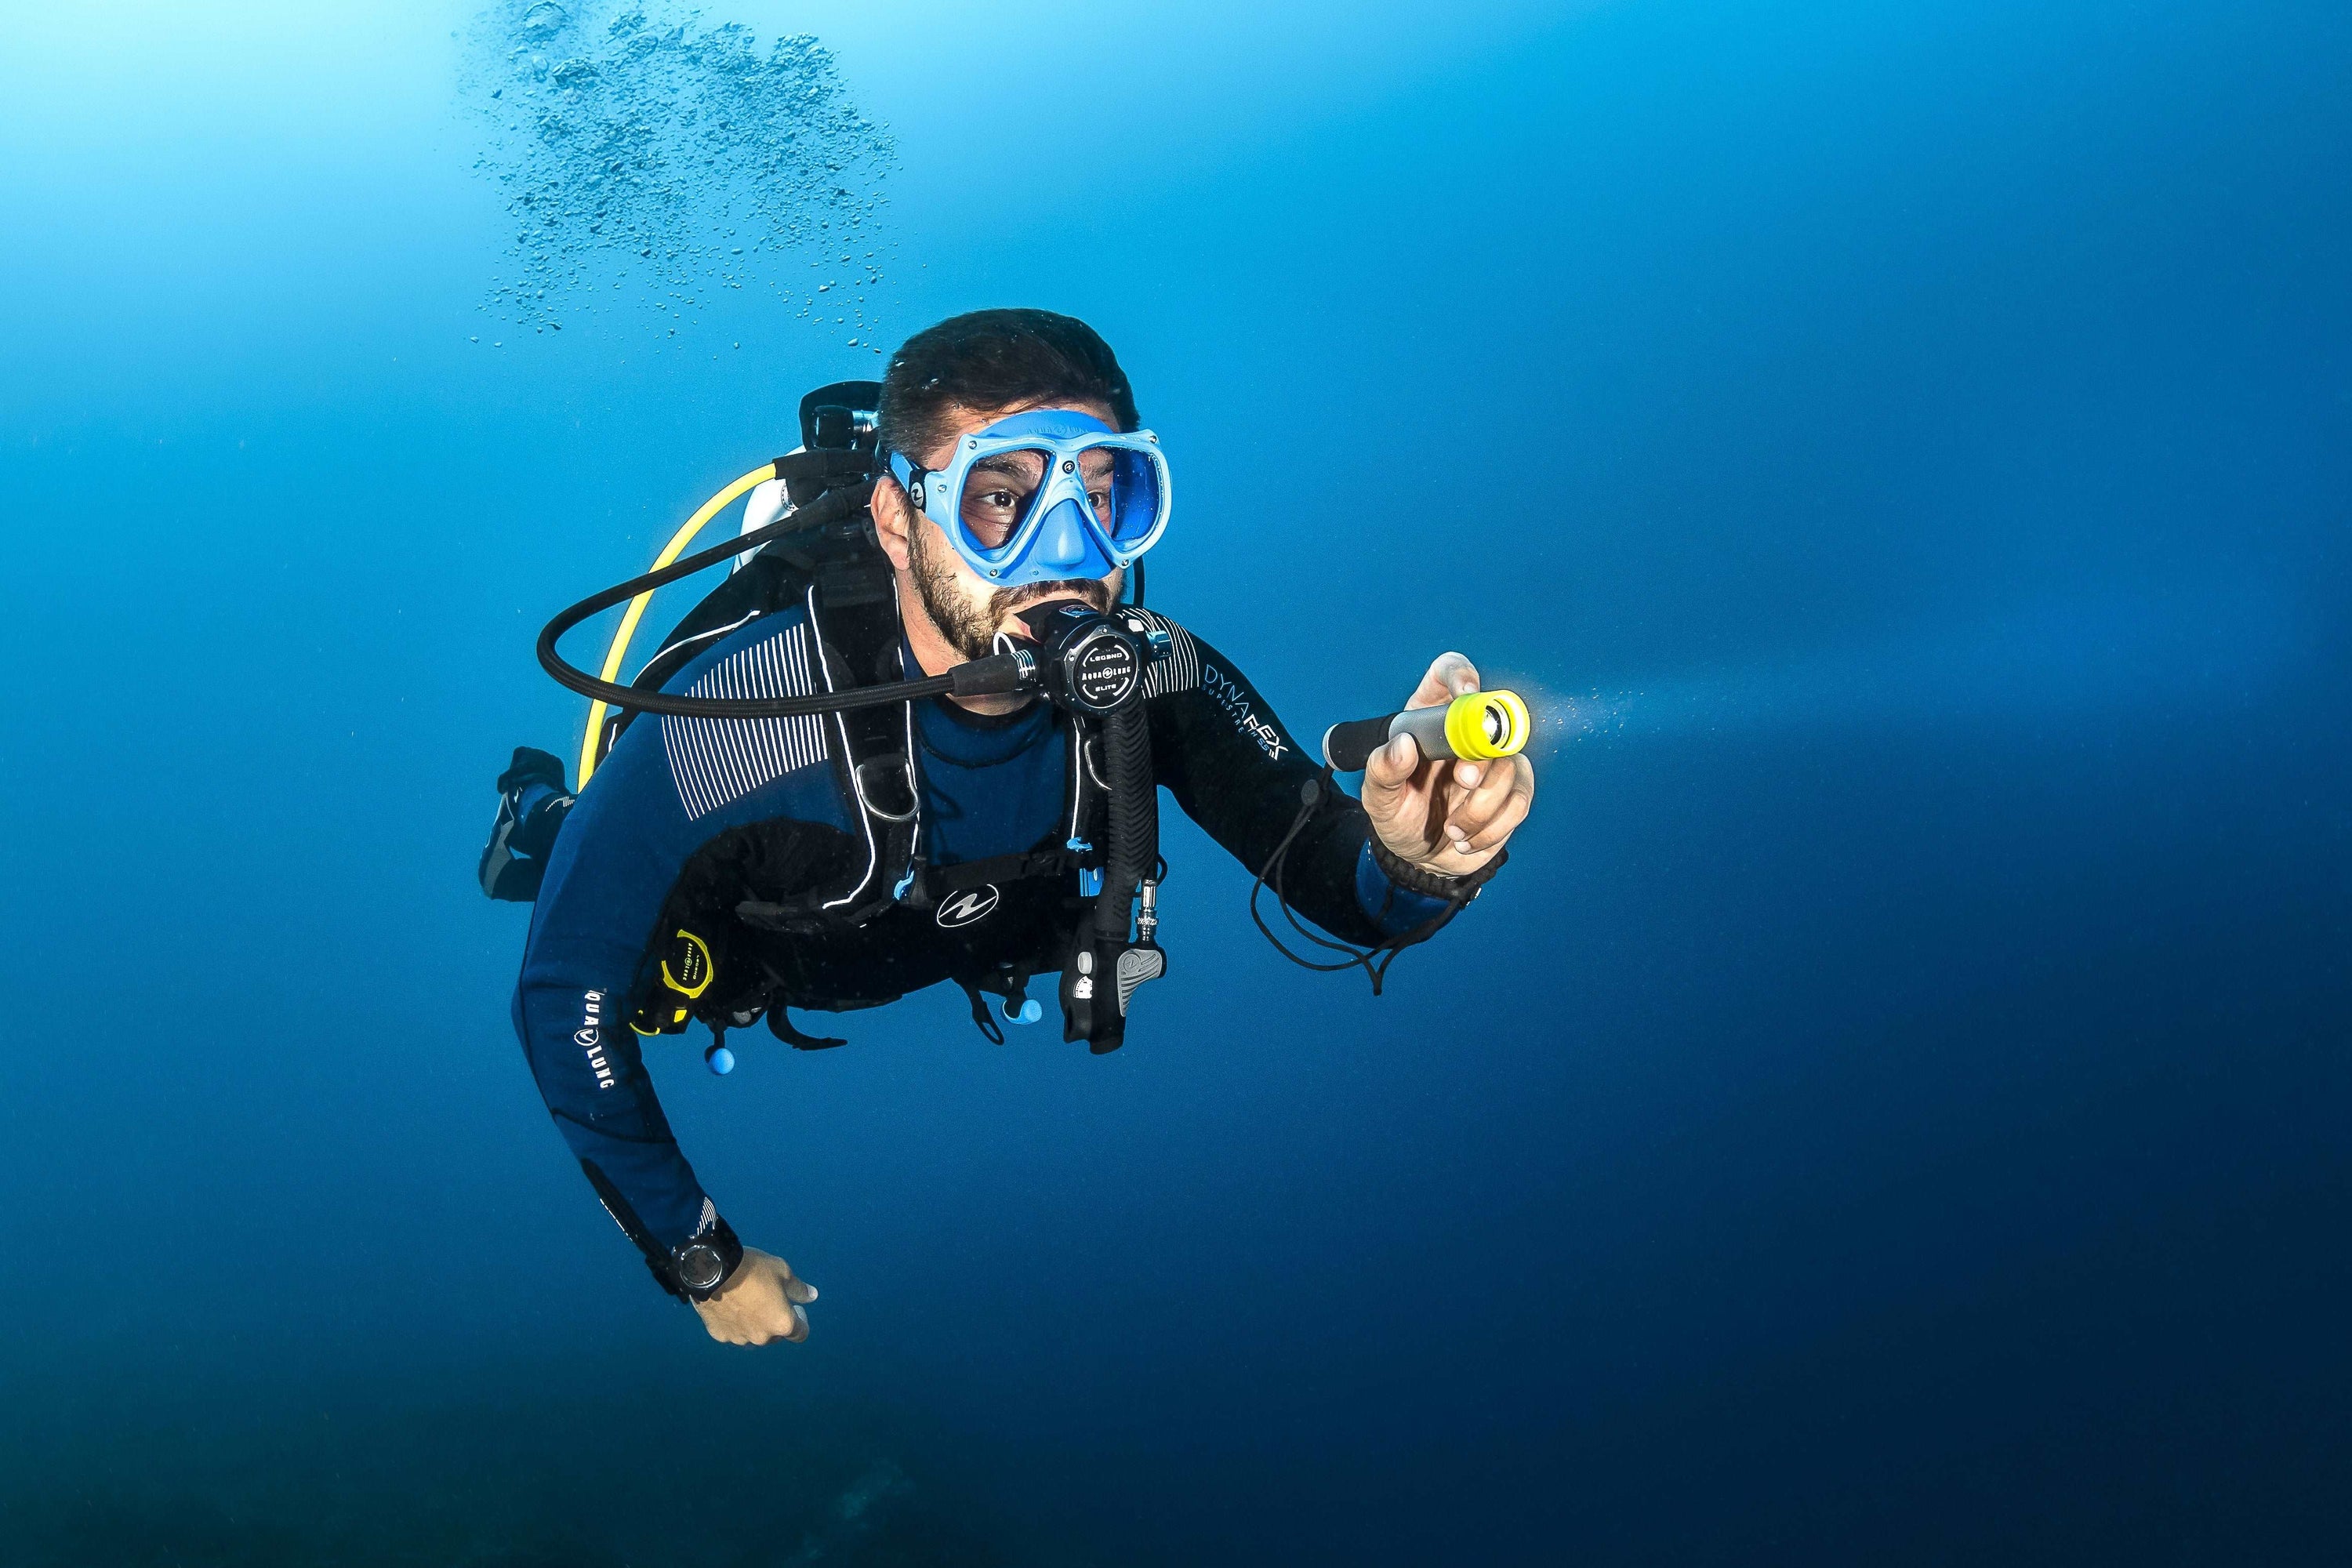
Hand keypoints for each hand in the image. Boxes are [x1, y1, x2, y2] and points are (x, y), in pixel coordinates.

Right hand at [692, 1247, 817, 1345]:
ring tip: (746, 1301)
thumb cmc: (753, 1269)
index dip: (801, 1320)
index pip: (801, 1334)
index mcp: (782, 1323)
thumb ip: (799, 1289)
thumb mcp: (783, 1272)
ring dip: (754, 1324)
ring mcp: (739, 1338)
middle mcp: (762, 1337)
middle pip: (775, 1335)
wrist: (713, 1270)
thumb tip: (812, 1296)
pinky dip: (734, 1323)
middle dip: (775, 1320)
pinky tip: (729, 1305)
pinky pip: (732, 1332)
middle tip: (768, 1300)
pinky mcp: (719, 1335)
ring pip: (752, 1335)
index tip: (794, 1307)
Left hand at [1360, 652, 1535, 876]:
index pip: (1448, 673)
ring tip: (1453, 828)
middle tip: (1463, 781)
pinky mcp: (1513, 790)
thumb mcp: (1379, 798)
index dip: (1460, 675)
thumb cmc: (1399, 817)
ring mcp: (1494, 762)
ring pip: (1509, 768)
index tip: (1465, 693)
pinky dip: (1492, 827)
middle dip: (1480, 758)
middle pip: (1492, 722)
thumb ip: (1382, 771)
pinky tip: (1467, 838)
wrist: (1422, 858)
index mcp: (1429, 717)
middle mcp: (1465, 733)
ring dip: (1480, 807)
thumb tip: (1402, 746)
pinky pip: (1519, 801)